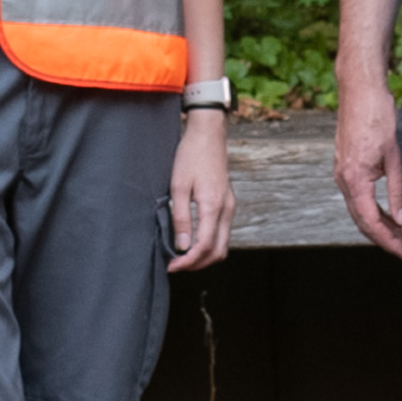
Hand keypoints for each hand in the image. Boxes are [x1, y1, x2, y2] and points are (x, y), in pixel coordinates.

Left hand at [166, 105, 234, 272]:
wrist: (208, 135)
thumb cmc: (190, 156)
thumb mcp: (178, 186)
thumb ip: (180, 218)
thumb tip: (182, 246)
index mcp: (213, 206)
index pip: (204, 246)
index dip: (187, 261)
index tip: (171, 265)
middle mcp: (226, 210)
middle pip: (217, 252)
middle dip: (197, 264)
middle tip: (176, 264)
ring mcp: (230, 207)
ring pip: (222, 245)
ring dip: (204, 255)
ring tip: (182, 255)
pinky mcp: (228, 203)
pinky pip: (222, 233)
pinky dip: (209, 243)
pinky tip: (192, 240)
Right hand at [333, 82, 401, 257]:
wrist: (359, 89)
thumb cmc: (378, 116)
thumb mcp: (397, 155)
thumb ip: (400, 189)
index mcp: (354, 179)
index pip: (370, 222)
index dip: (389, 241)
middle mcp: (343, 179)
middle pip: (363, 221)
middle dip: (386, 239)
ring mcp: (342, 173)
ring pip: (360, 210)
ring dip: (380, 226)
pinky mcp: (347, 165)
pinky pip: (358, 197)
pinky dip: (373, 210)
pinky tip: (389, 214)